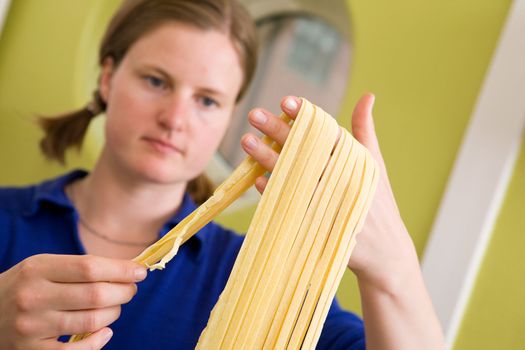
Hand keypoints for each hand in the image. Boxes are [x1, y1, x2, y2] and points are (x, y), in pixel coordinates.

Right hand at [0, 254, 146, 348]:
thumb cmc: (25, 286)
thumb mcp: (43, 267)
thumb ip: (80, 268)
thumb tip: (128, 271)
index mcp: (38, 269)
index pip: (91, 268)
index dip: (122, 270)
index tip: (140, 272)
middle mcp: (33, 297)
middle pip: (96, 295)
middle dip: (124, 292)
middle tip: (130, 290)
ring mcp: (31, 327)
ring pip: (92, 322)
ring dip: (114, 314)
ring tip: (114, 307)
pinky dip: (98, 341)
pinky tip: (104, 331)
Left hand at [242, 94, 418, 290]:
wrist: (386, 254)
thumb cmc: (377, 203)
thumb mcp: (374, 164)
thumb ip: (364, 130)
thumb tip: (368, 95)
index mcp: (358, 161)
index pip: (329, 133)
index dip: (307, 116)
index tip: (286, 101)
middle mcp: (346, 180)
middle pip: (308, 152)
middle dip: (280, 132)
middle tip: (254, 115)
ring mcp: (334, 205)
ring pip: (297, 177)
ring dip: (270, 159)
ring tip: (247, 141)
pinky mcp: (323, 228)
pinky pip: (295, 208)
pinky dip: (277, 194)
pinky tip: (259, 181)